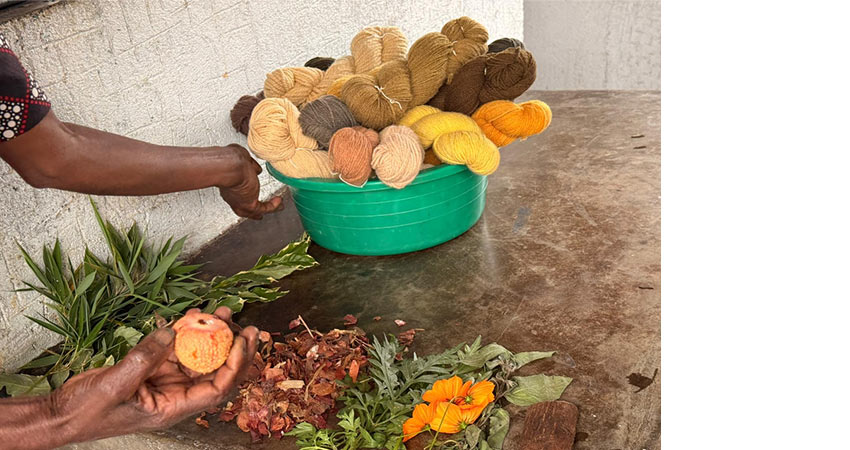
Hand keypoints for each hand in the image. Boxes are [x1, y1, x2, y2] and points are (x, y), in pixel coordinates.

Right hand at [49, 307, 258, 444]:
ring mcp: (164, 380)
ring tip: (223, 311)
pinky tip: (191, 314)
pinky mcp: (152, 368)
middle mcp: (175, 395)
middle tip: (247, 326)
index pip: (217, 388)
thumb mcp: (115, 386)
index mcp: (173, 408)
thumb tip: (173, 333)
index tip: (242, 341)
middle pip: (216, 371)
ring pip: (198, 355)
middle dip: (234, 348)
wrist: (61, 413)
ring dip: (211, 334)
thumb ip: (144, 359)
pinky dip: (184, 331)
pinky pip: (175, 347)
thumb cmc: (86, 412)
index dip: (235, 365)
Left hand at [218, 144, 284, 219]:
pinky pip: (264, 208)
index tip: (252, 195)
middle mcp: (232, 194)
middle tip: (260, 214)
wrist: (230, 166)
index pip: (238, 193)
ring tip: (279, 207)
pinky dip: (273, 206)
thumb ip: (249, 164)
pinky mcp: (249, 205)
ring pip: (254, 211)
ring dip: (268, 209)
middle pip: (243, 207)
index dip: (246, 195)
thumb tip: (255, 168)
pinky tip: (279, 201)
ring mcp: (240, 201)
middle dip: (254, 211)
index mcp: (229, 182)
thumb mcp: (241, 158)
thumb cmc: (231, 160)